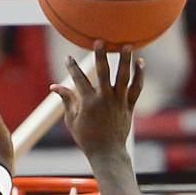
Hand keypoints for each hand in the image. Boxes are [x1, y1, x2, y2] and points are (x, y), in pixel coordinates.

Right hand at [49, 42, 143, 159]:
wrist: (107, 153)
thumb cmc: (87, 138)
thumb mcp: (72, 121)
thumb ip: (66, 100)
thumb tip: (54, 87)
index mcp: (88, 103)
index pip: (78, 80)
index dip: (72, 68)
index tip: (68, 57)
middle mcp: (105, 99)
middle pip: (103, 73)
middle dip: (100, 56)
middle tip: (100, 41)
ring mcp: (119, 102)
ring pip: (123, 78)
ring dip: (125, 61)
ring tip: (127, 45)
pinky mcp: (129, 106)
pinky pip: (136, 88)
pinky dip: (139, 75)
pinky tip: (140, 62)